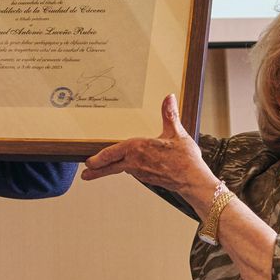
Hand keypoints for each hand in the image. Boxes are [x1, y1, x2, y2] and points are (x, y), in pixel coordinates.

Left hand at [82, 94, 217, 199]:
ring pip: (121, 169)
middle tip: (86, 173)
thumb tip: (168, 98)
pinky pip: (133, 171)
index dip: (99, 158)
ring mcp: (141, 172)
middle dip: (97, 171)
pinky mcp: (147, 178)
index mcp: (139, 149)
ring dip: (111, 169)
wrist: (193, 181)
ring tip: (101, 170)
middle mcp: (136, 162)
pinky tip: (128, 167)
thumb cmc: (185, 159)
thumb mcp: (176, 133)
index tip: (89, 162)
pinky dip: (126, 168)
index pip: (112, 153)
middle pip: (111, 166)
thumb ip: (169, 115)